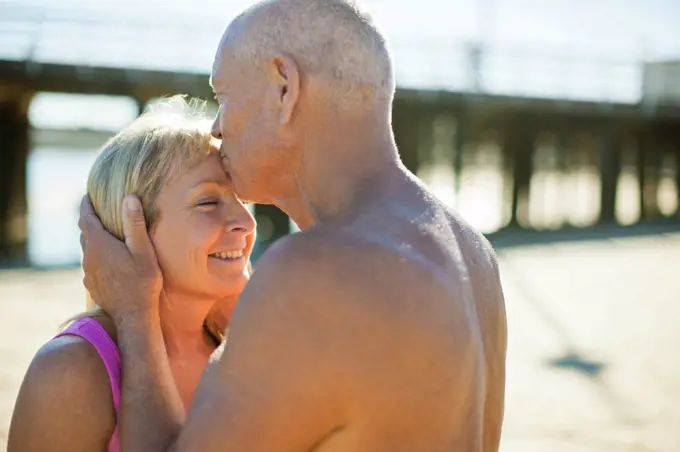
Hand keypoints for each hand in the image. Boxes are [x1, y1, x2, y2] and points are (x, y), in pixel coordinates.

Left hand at [78, 194, 162, 323]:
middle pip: (84, 232)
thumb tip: (129, 197)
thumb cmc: (142, 282)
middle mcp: (89, 256)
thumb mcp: (143, 251)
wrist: (133, 316)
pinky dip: (97, 255)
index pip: (85, 217)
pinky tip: (109, 260)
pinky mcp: (91, 284)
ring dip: (94, 239)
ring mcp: (88, 272)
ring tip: (106, 234)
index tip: (88, 195)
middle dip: (90, 220)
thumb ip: (135, 224)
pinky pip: (91, 264)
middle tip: (100, 211)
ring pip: (87, 249)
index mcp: (99, 244)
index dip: (86, 204)